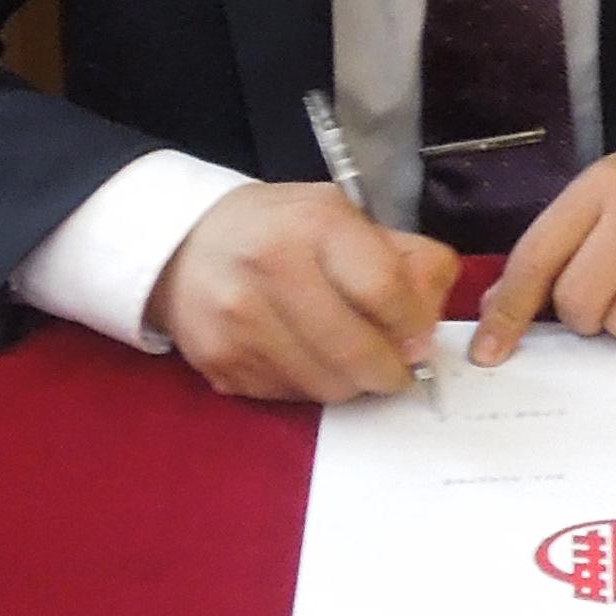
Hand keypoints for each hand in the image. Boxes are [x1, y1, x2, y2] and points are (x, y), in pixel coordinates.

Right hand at [145, 183, 461, 404]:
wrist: (187, 244)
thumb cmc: (283, 230)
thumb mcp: (348, 218)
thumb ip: (405, 260)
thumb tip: (428, 325)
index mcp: (314, 224)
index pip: (384, 290)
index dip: (414, 325)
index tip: (421, 339)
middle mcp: (270, 269)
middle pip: (357, 352)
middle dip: (391, 370)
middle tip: (396, 367)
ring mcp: (239, 322)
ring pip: (327, 386)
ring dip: (352, 383)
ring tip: (349, 359)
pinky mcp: (220, 363)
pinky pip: (290, 397)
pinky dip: (310, 387)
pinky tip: (305, 358)